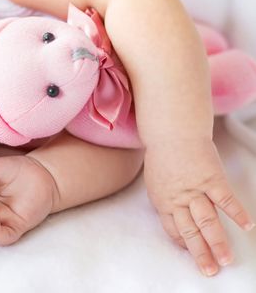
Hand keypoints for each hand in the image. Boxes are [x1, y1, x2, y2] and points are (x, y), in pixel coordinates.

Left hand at [143, 138, 254, 276]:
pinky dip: (237, 213)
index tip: (191, 253)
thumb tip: (174, 216)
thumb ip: (166, 200)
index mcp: (163, 201)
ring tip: (226, 259)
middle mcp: (178, 199)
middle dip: (200, 253)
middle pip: (190, 231)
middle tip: (210, 270)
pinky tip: (247, 226)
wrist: (172, 133)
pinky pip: (225, 199)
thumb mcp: (156, 182)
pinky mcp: (211, 178)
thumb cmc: (163, 156)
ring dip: (217, 242)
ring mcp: (195, 189)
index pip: (173, 229)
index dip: (183, 242)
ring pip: (207, 221)